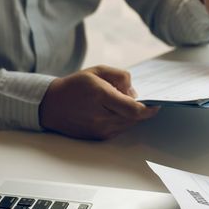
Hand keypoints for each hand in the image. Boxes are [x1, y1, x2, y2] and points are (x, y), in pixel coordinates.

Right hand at [39, 66, 158, 139]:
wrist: (51, 105)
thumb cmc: (75, 86)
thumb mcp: (97, 71)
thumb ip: (121, 77)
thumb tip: (135, 93)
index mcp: (100, 96)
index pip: (134, 109)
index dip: (149, 109)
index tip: (157, 104)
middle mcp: (101, 116)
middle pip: (134, 117)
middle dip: (140, 109)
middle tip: (132, 98)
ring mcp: (99, 129)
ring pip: (128, 124)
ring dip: (130, 115)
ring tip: (117, 103)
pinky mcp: (98, 137)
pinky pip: (119, 129)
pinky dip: (121, 121)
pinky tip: (111, 112)